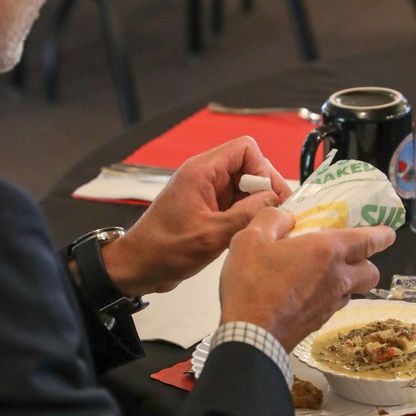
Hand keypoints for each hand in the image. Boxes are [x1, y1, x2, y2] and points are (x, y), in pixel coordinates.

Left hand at [100, 138, 290, 296]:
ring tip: (261, 226)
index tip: (268, 198)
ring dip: (257, 204)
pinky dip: (246, 215)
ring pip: (244, 186)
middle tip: (275, 214)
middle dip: (265, 188)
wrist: (138, 266)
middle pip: (249, 166)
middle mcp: (204, 176)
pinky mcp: (207, 209)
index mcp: (201, 172)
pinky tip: (248, 233)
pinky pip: (236, 203)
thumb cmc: (163, 250)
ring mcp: (206, 192)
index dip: (262, 171)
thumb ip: (246, 216)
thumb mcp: (211, 235)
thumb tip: (276, 203)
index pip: (246, 150)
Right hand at [219, 208, 395, 353]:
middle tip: (350, 254)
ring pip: (354, 290)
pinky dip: (330, 296)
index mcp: (328, 251)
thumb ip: (272, 219)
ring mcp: (331, 304)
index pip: (369, 240)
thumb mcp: (250, 239)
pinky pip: (335, 304)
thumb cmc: (252, 283)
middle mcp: (338, 278)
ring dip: (348, 280)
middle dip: (367, 261)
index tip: (389, 233)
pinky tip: (308, 293)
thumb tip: (286, 217)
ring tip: (325, 274)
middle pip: (371, 271)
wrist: (251, 336)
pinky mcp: (320, 322)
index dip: (382, 235)